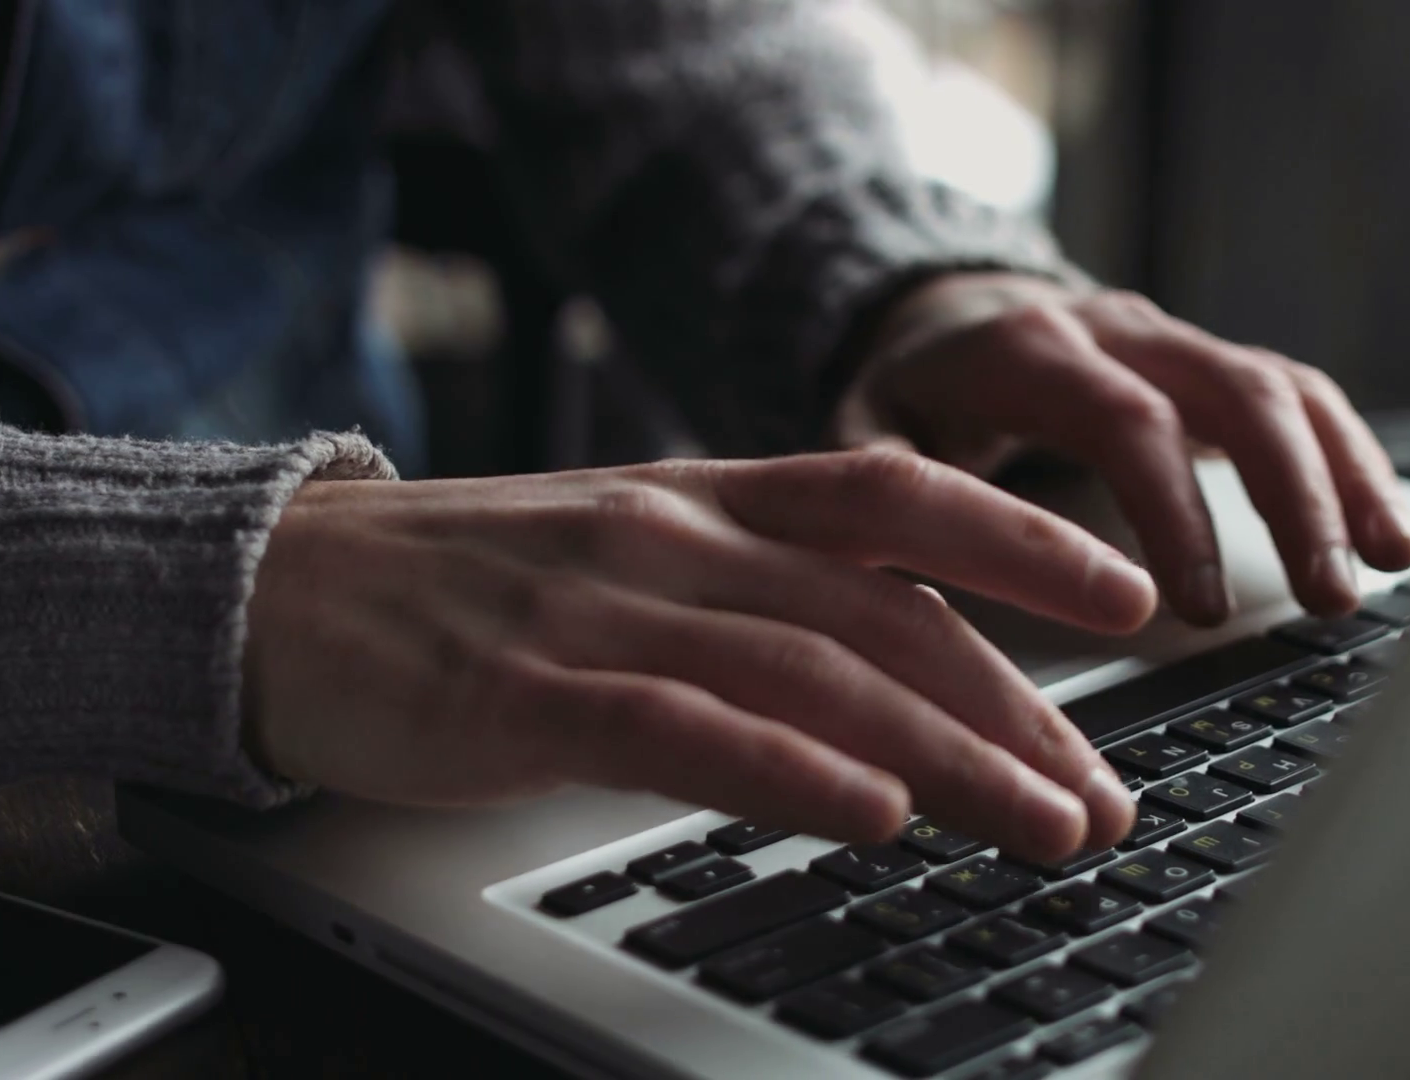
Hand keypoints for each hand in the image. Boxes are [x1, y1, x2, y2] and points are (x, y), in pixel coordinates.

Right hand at [243, 454, 1149, 859]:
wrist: (280, 588)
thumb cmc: (467, 585)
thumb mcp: (628, 552)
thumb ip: (751, 587)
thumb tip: (890, 666)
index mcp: (704, 500)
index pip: (897, 499)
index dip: (1023, 540)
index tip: (1129, 593)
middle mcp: (674, 540)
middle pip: (885, 614)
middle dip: (1019, 706)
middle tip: (1104, 791)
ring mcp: (602, 612)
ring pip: (814, 676)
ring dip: (950, 753)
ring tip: (1044, 823)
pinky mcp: (527, 696)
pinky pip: (684, 730)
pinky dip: (791, 774)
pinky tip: (873, 817)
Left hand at [835, 273, 1409, 623]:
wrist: (943, 311)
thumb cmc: (910, 388)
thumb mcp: (868, 428)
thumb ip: (893, 486)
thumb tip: (927, 578)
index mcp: (1032, 350)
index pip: (1125, 421)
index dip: (1173, 510)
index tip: (1196, 607)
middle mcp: (1120, 331)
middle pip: (1235, 392)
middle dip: (1292, 497)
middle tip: (1323, 598)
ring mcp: (1175, 343)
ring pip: (1283, 389)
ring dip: (1342, 478)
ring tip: (1386, 567)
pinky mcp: (1210, 368)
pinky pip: (1299, 397)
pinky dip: (1350, 460)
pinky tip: (1388, 530)